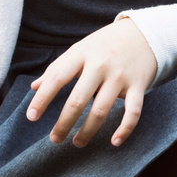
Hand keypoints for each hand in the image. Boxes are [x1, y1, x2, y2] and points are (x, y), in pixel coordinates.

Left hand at [26, 17, 157, 147]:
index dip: (42, 98)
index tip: (31, 117)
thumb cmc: (105, 44)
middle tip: (54, 139)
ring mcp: (120, 76)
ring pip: (101, 110)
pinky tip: (114, 142)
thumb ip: (57, 68)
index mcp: (82, 53)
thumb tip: (34, 87)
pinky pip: (132, 112)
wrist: (145, 33)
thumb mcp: (80, 49)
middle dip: (64, 123)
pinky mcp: (139, 85)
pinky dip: (125, 129)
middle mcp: (100, 65)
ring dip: (88, 131)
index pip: (57, 77)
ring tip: (77, 142)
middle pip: (78, 99)